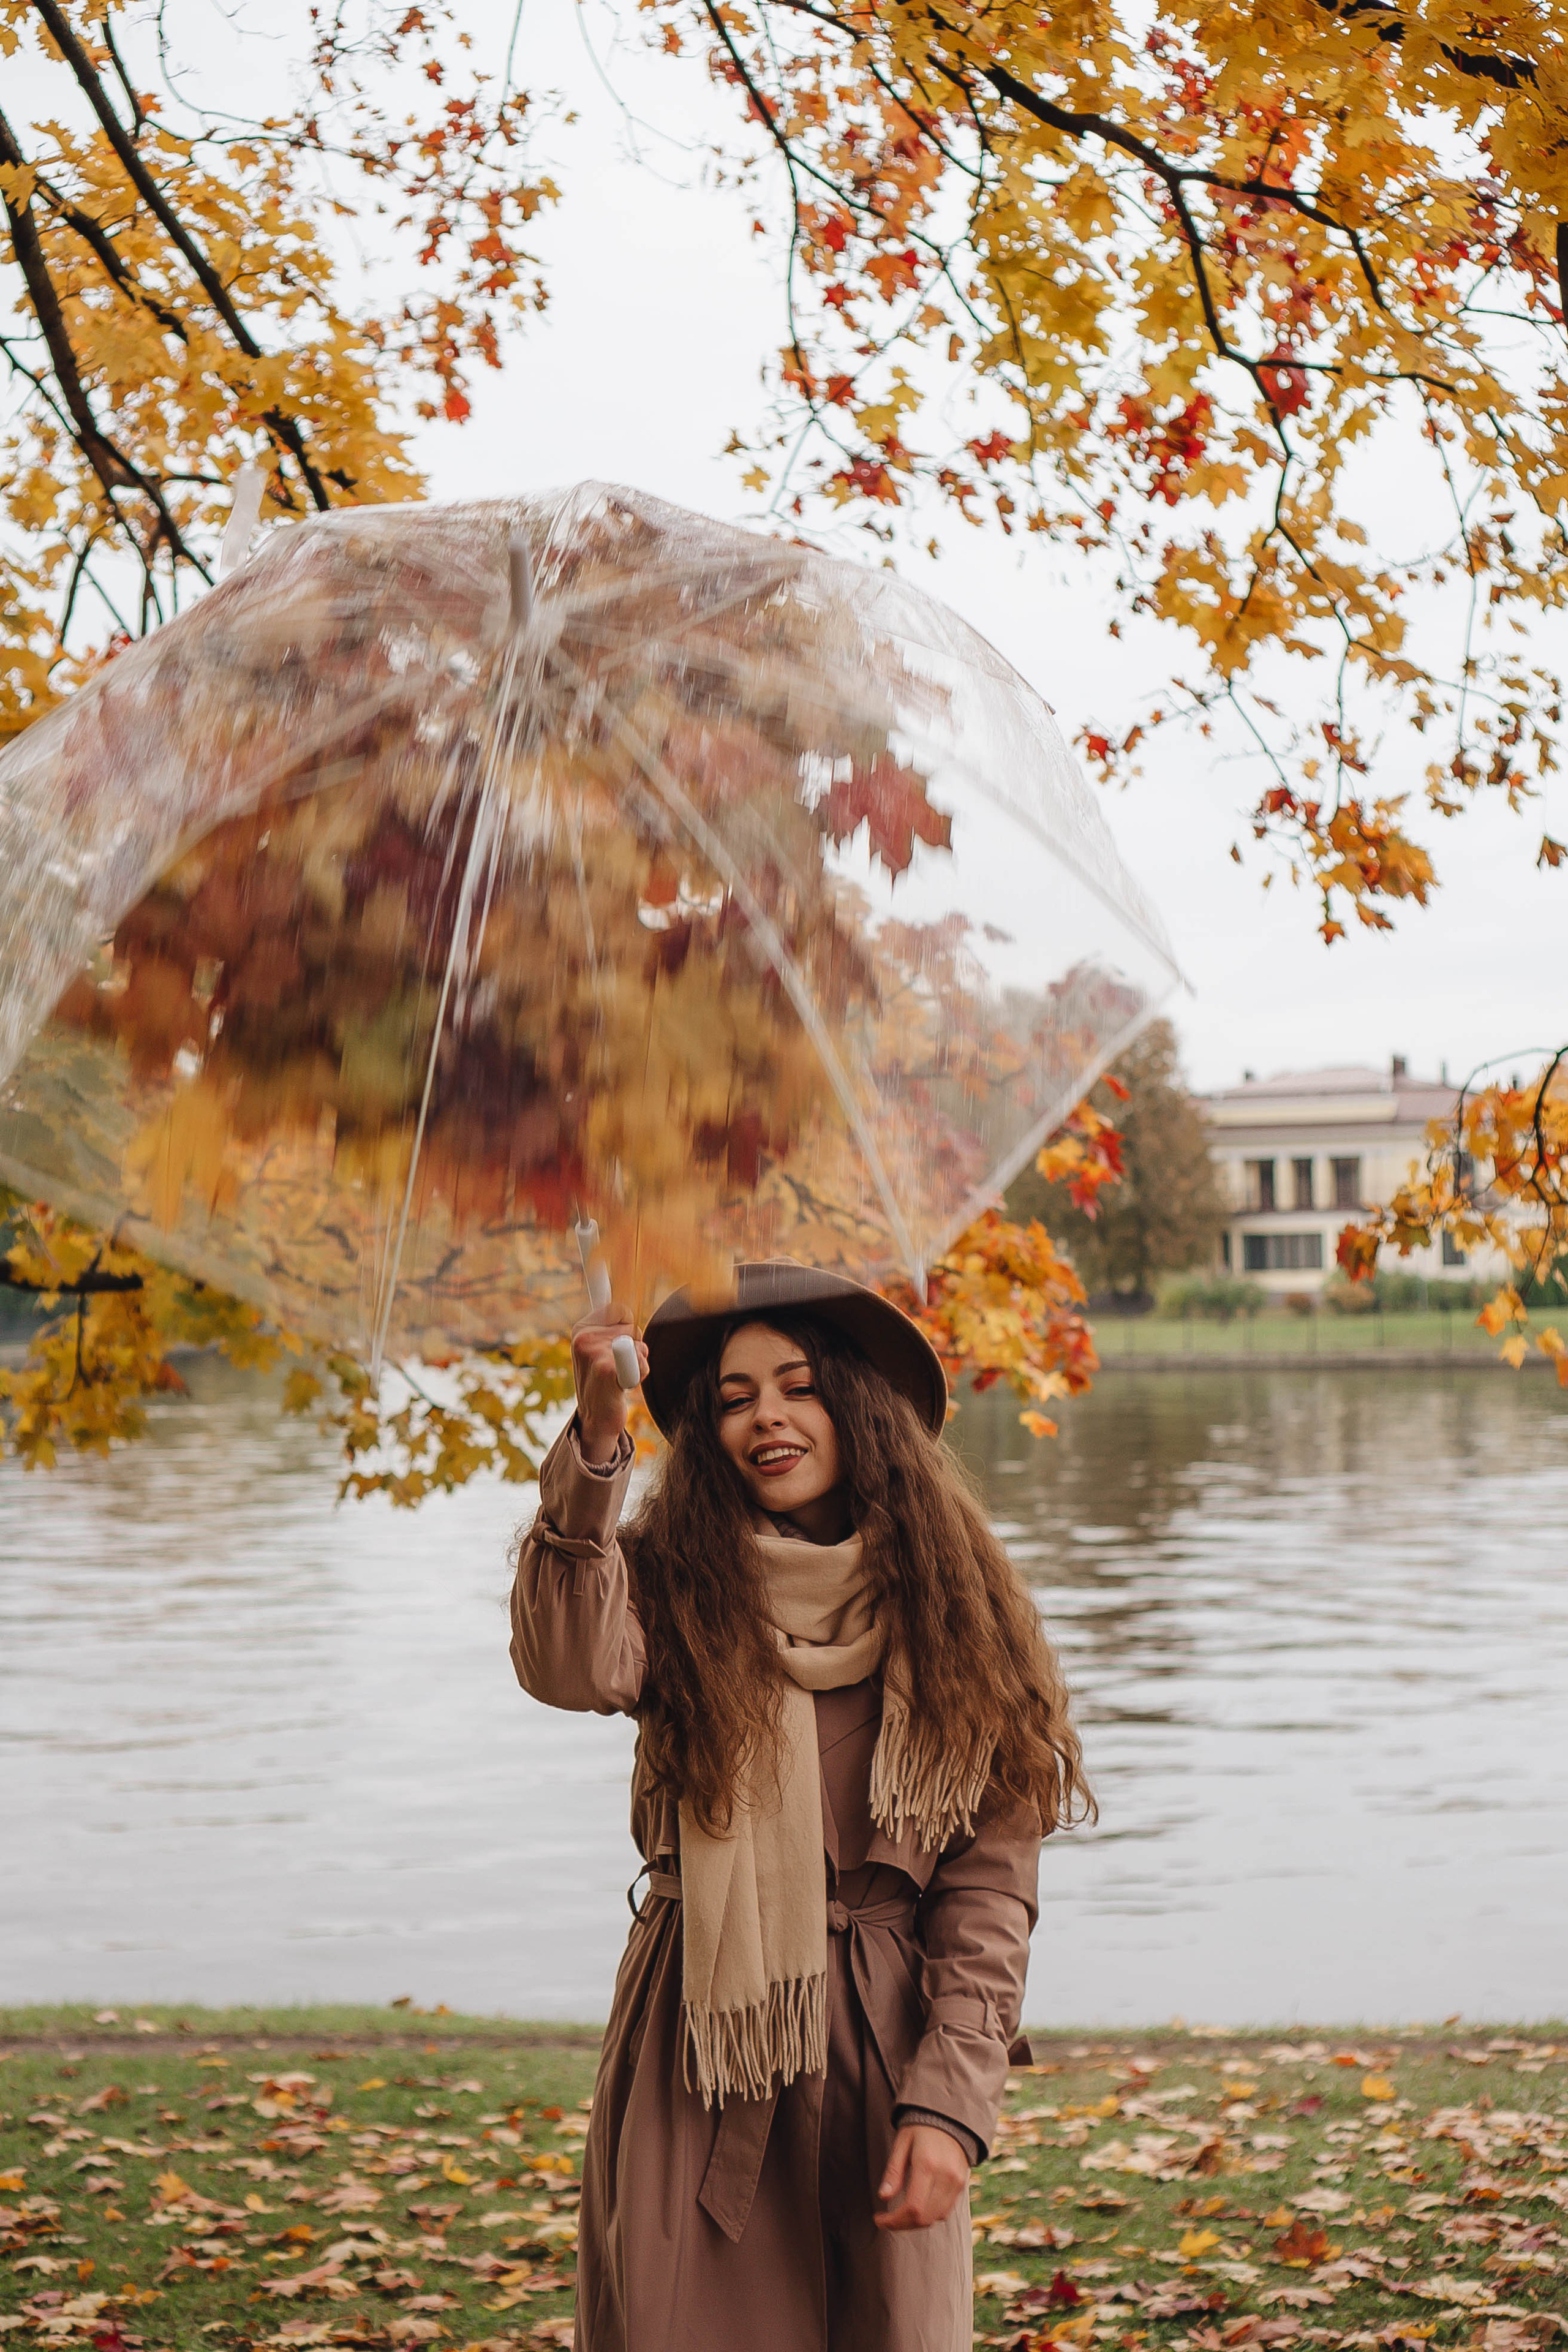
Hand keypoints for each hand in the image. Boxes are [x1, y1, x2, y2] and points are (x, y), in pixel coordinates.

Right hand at [571, 1305, 647, 1463]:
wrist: (595, 1418)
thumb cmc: (603, 1382)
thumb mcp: (600, 1348)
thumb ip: (612, 1328)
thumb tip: (623, 1303)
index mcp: (581, 1329)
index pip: (620, 1309)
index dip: (628, 1329)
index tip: (618, 1345)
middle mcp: (584, 1338)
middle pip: (633, 1328)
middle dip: (635, 1346)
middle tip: (618, 1366)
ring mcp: (594, 1353)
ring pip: (639, 1346)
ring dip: (638, 1362)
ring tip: (619, 1377)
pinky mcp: (606, 1370)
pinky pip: (640, 1362)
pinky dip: (640, 1373)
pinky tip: (623, 1386)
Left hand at [874, 2123, 969, 2232]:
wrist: (950, 2118)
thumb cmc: (920, 2129)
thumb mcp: (902, 2143)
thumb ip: (893, 2171)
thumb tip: (883, 2197)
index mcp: (927, 2165)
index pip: (912, 2207)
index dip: (894, 2220)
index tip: (879, 2219)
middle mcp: (945, 2176)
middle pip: (924, 2218)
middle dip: (902, 2225)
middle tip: (887, 2220)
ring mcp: (956, 2182)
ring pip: (936, 2218)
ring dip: (916, 2223)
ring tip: (900, 2215)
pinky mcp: (962, 2185)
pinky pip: (946, 2211)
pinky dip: (930, 2215)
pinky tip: (918, 2207)